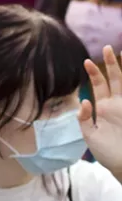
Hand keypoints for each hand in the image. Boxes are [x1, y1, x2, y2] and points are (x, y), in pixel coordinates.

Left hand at [79, 46, 121, 174]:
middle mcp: (117, 105)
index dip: (94, 73)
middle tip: (107, 48)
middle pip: (114, 80)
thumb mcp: (89, 135)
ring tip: (119, 52)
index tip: (86, 61)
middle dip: (110, 64)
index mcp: (104, 109)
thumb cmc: (107, 153)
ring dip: (121, 70)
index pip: (99, 86)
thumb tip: (84, 100)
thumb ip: (84, 118)